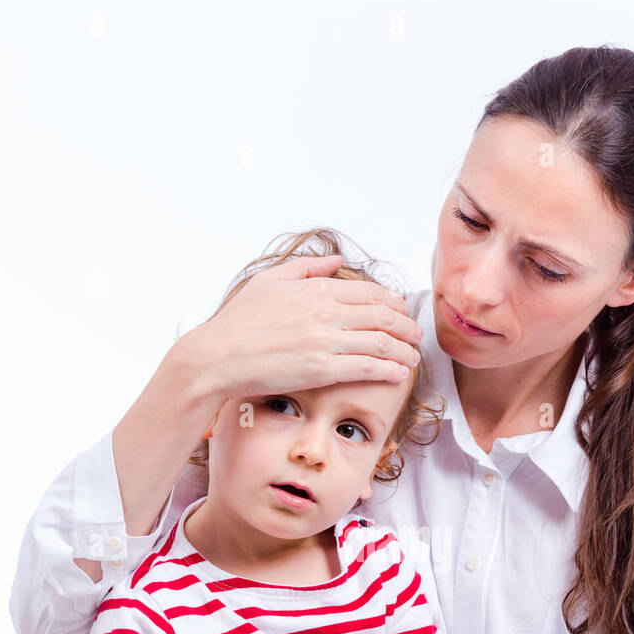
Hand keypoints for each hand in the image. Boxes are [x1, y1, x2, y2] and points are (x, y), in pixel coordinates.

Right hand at [180, 253, 422, 406]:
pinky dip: (390, 369)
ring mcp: (326, 341)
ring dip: (404, 350)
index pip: (370, 292)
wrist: (218, 357)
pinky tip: (400, 373)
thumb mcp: (270, 281)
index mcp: (316, 289)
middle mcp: (326, 312)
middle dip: (406, 326)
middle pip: (383, 315)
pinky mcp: (322, 369)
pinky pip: (368, 367)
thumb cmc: (239, 322)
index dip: (394, 303)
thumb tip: (335, 260)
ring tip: (412, 357)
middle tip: (415, 335)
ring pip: (381, 342)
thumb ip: (306, 268)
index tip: (403, 312)